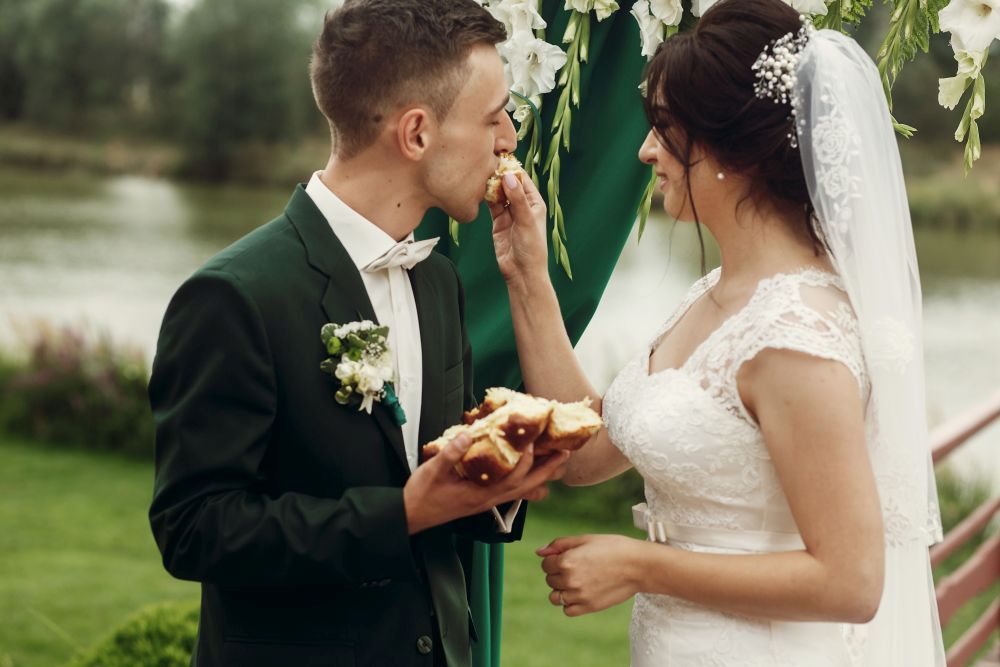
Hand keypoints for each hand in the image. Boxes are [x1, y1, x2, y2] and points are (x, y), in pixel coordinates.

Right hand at [403, 434, 569, 534]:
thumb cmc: (421, 495)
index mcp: (478, 494)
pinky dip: (526, 486)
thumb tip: (469, 434)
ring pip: (521, 491)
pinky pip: (511, 493)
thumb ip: (450, 454)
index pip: (511, 478)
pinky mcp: (482, 500)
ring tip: (557, 464)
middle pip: (525, 487)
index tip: (533, 441)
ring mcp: (486, 501)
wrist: (411, 515)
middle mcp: (487, 500)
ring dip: (541, 478)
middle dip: (546, 471)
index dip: (525, 461)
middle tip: (564, 454)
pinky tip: (535, 483)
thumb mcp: (432, 471)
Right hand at [488, 172, 548, 287]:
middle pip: (509, 184)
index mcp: (535, 202)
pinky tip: (479, 190)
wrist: (522, 272)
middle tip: (485, 165)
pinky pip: (491, 205)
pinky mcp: (498, 221)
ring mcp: (510, 213)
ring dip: (491, 186)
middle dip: (499, 175)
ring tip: (480, 176)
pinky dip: (486, 198)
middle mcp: (522, 205)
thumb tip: (508, 177)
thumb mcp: (526, 221)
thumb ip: (517, 199)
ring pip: (499, 194)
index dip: (511, 169)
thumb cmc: (532, 248)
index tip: (499, 159)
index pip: (523, 180)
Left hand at [537, 534, 641, 616]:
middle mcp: (570, 580)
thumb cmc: (613, 548)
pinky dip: (570, 603)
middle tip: (578, 566)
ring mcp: (579, 596)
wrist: (639, 566)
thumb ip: (559, 544)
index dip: (555, 559)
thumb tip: (539, 552)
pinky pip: (567, 610)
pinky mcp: (589, 607)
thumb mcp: (585, 539)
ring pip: (555, 597)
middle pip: (550, 579)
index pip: (545, 564)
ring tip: (577, 581)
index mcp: (567, 561)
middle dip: (558, 573)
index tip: (568, 556)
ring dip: (561, 589)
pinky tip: (582, 592)